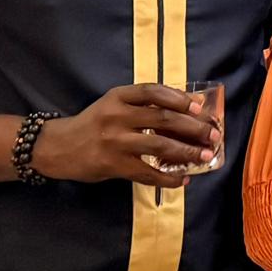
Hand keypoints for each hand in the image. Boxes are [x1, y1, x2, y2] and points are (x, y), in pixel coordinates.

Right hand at [32, 84, 219, 186]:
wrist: (57, 147)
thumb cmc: (93, 125)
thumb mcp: (112, 106)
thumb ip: (141, 106)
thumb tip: (185, 113)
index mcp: (118, 97)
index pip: (153, 92)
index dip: (179, 98)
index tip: (200, 107)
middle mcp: (117, 116)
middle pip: (163, 118)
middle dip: (193, 127)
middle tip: (213, 134)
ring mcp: (115, 141)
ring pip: (159, 144)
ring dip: (187, 151)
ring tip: (205, 155)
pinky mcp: (113, 164)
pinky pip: (147, 172)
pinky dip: (168, 177)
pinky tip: (183, 178)